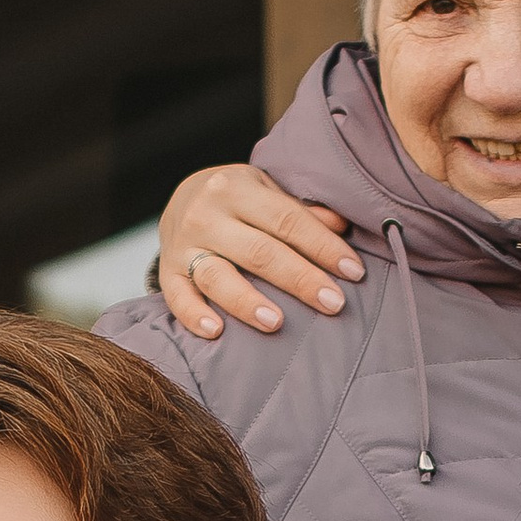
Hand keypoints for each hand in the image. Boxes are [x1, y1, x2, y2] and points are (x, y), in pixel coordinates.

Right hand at [156, 163, 363, 338]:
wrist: (182, 199)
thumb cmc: (239, 200)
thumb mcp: (267, 193)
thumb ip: (300, 211)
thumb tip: (341, 225)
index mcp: (236, 187)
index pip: (287, 220)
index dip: (322, 246)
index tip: (353, 272)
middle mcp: (206, 214)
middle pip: (259, 251)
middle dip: (299, 279)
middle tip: (333, 304)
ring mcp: (183, 244)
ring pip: (216, 275)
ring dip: (247, 301)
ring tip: (276, 323)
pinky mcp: (167, 271)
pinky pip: (177, 297)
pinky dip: (194, 315)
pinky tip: (216, 332)